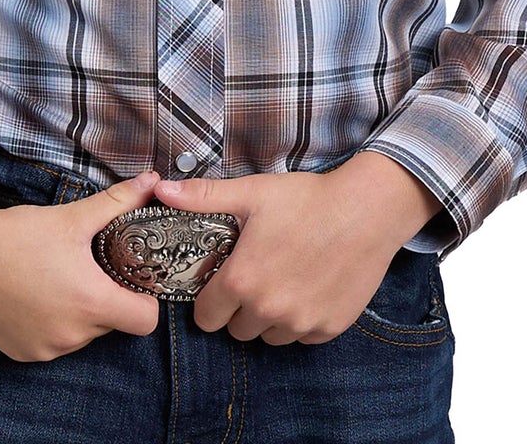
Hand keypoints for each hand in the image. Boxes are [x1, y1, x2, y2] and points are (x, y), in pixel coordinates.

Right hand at [0, 170, 163, 361]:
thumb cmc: (18, 234)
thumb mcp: (72, 217)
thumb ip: (118, 201)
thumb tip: (152, 181)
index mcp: (90, 303)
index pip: (146, 320)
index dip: (145, 298)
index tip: (131, 276)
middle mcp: (71, 336)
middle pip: (113, 324)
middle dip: (108, 298)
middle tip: (90, 267)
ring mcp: (45, 350)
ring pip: (83, 335)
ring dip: (79, 312)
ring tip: (58, 278)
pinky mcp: (22, 354)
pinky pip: (53, 343)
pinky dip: (52, 323)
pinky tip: (35, 294)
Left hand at [153, 154, 439, 346]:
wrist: (367, 210)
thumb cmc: (307, 199)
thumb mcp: (251, 192)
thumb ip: (202, 197)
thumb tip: (159, 190)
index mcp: (242, 282)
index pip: (206, 317)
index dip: (210, 299)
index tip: (222, 280)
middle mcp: (268, 311)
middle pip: (237, 329)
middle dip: (239, 308)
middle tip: (255, 274)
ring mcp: (300, 324)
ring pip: (269, 336)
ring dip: (269, 317)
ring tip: (282, 278)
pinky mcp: (328, 329)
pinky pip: (301, 336)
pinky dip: (300, 320)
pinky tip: (308, 286)